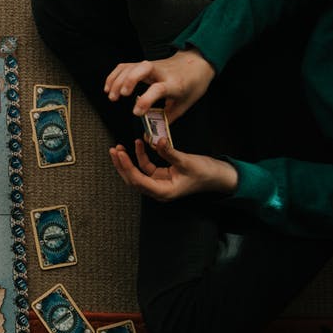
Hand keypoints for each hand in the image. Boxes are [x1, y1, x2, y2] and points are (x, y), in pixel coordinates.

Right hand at [104, 48, 215, 120]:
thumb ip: (166, 119)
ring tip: (112, 97)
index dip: (146, 101)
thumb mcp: (184, 105)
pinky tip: (109, 88)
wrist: (196, 64)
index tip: (136, 113)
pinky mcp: (142, 64)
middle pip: (143, 68)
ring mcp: (151, 66)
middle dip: (129, 81)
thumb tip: (150, 135)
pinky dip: (114, 76)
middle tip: (120, 96)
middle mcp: (162, 73)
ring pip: (131, 66)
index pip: (159, 89)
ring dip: (117, 80)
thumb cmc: (191, 86)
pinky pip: (124, 67)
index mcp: (175, 85)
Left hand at [109, 136, 237, 200]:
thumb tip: (156, 141)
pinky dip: (140, 156)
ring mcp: (159, 183)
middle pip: (133, 179)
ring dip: (128, 161)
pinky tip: (138, 144)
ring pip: (137, 173)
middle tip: (114, 150)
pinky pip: (146, 167)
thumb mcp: (187, 161)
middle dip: (122, 165)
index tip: (120, 154)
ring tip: (119, 148)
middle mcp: (159, 190)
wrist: (219, 177)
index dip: (128, 167)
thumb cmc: (206, 173)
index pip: (139, 181)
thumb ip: (169, 152)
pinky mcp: (161, 176)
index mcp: (164, 191)